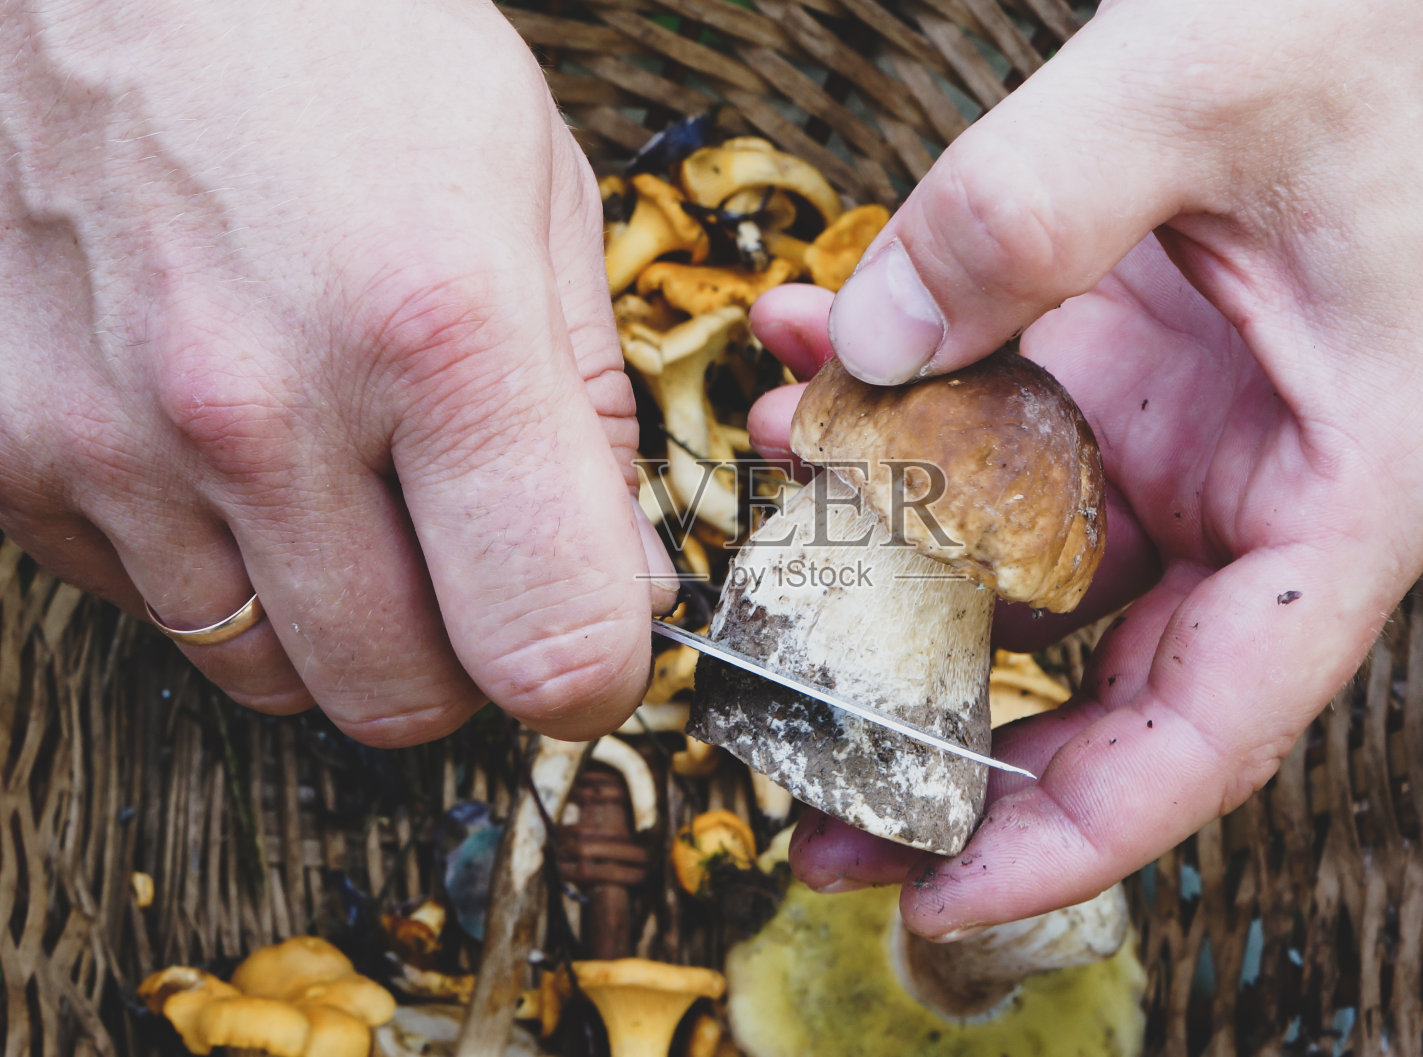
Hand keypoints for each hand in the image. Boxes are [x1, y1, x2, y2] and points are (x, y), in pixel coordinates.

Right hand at [0, 0, 674, 744]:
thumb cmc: (343, 45)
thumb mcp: (533, 193)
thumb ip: (588, 413)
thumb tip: (620, 582)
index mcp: (435, 331)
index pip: (548, 640)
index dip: (594, 670)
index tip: (595, 642)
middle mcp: (260, 408)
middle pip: (405, 697)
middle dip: (465, 656)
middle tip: (474, 565)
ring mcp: (117, 440)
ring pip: (276, 676)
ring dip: (339, 617)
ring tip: (349, 482)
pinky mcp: (13, 454)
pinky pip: (158, 609)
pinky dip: (224, 566)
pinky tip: (240, 455)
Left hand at [748, 0, 1422, 934]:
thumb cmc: (1351, 19)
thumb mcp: (1183, 88)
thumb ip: (1021, 214)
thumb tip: (871, 347)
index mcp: (1352, 481)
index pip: (1221, 720)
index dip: (1082, 833)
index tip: (948, 895)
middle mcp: (1275, 490)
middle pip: (1117, 694)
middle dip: (961, 751)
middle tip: (811, 802)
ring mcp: (1193, 445)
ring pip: (1033, 577)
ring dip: (897, 564)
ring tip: (773, 535)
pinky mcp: (1126, 388)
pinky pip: (999, 450)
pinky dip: (903, 425)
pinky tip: (814, 361)